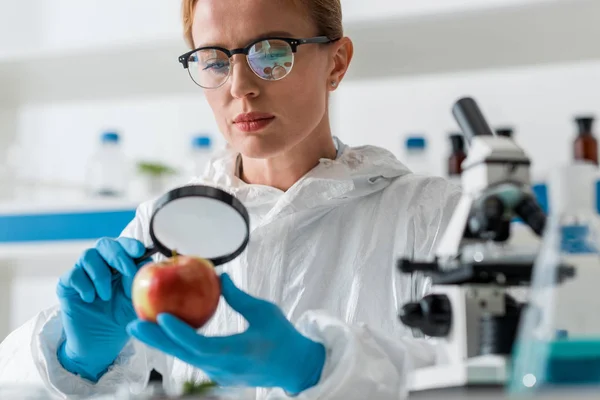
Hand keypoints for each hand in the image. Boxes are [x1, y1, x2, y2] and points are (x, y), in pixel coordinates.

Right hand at [56, 237, 151, 381]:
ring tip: (106, 296)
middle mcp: (101, 263)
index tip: (139, 251)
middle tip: (127, 272)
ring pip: (88, 256)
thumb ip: (141, 281)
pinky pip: (72, 274)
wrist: (100, 342)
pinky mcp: (67, 285)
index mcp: (120, 263)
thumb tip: (150, 263)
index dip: (130, 245)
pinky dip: (84, 285)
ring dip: (101, 275)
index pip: (124, 245)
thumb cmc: (121, 317)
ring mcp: (83, 272)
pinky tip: (90, 299)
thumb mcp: (136, 299)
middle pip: (105, 244)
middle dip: (118, 256)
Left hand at [127, 273, 325, 393]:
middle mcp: (223, 368)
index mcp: (236, 353)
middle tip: (133, 325)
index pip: (200, 345)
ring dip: (163, 342)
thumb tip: (219, 277)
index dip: (178, 332)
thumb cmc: (284, 338)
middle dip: (156, 340)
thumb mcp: (265, 312)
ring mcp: (220, 374)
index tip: (160, 316)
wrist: (296, 367)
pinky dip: (177, 345)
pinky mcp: (219, 374)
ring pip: (184, 358)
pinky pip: (193, 358)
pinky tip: (165, 332)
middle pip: (182, 355)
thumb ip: (239, 298)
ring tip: (141, 326)